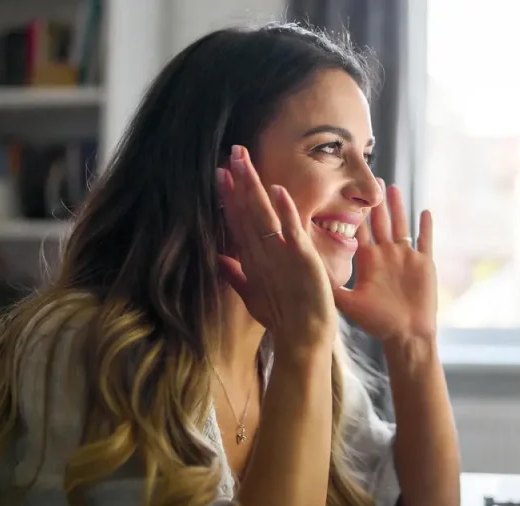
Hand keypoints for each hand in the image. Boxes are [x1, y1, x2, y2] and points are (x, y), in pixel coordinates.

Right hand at [217, 145, 335, 342]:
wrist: (302, 338)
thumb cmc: (282, 318)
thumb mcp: (253, 296)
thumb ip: (235, 276)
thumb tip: (217, 260)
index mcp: (252, 259)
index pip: (237, 221)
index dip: (229, 196)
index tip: (221, 172)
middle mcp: (262, 254)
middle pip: (246, 212)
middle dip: (239, 182)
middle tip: (231, 152)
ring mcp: (279, 256)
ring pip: (263, 216)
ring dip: (253, 188)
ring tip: (244, 160)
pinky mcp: (301, 260)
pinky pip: (291, 231)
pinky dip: (285, 211)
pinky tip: (277, 190)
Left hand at [334, 179, 436, 344]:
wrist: (406, 334)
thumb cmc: (377, 322)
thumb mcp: (349, 302)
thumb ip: (331, 285)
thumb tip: (305, 272)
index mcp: (368, 260)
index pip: (360, 230)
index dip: (355, 212)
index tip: (348, 192)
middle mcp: (386, 255)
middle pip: (381, 222)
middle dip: (377, 202)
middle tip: (373, 178)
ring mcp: (406, 258)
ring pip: (402, 225)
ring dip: (399, 207)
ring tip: (394, 188)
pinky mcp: (424, 263)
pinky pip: (425, 240)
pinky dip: (425, 226)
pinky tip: (425, 210)